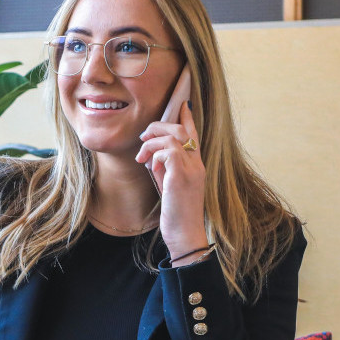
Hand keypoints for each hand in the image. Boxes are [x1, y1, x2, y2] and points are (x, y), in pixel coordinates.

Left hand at [136, 102, 208, 260]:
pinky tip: (150, 166)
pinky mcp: (182, 177)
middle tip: (143, 138)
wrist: (184, 234)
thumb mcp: (169, 185)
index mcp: (196, 165)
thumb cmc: (175, 213)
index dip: (187, 117)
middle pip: (181, 129)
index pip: (194, 134)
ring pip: (173, 137)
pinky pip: (169, 151)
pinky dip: (155, 154)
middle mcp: (197, 164)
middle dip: (158, 127)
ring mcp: (192, 170)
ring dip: (152, 142)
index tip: (182, 104)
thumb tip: (152, 155)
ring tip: (141, 156)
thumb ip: (165, 168)